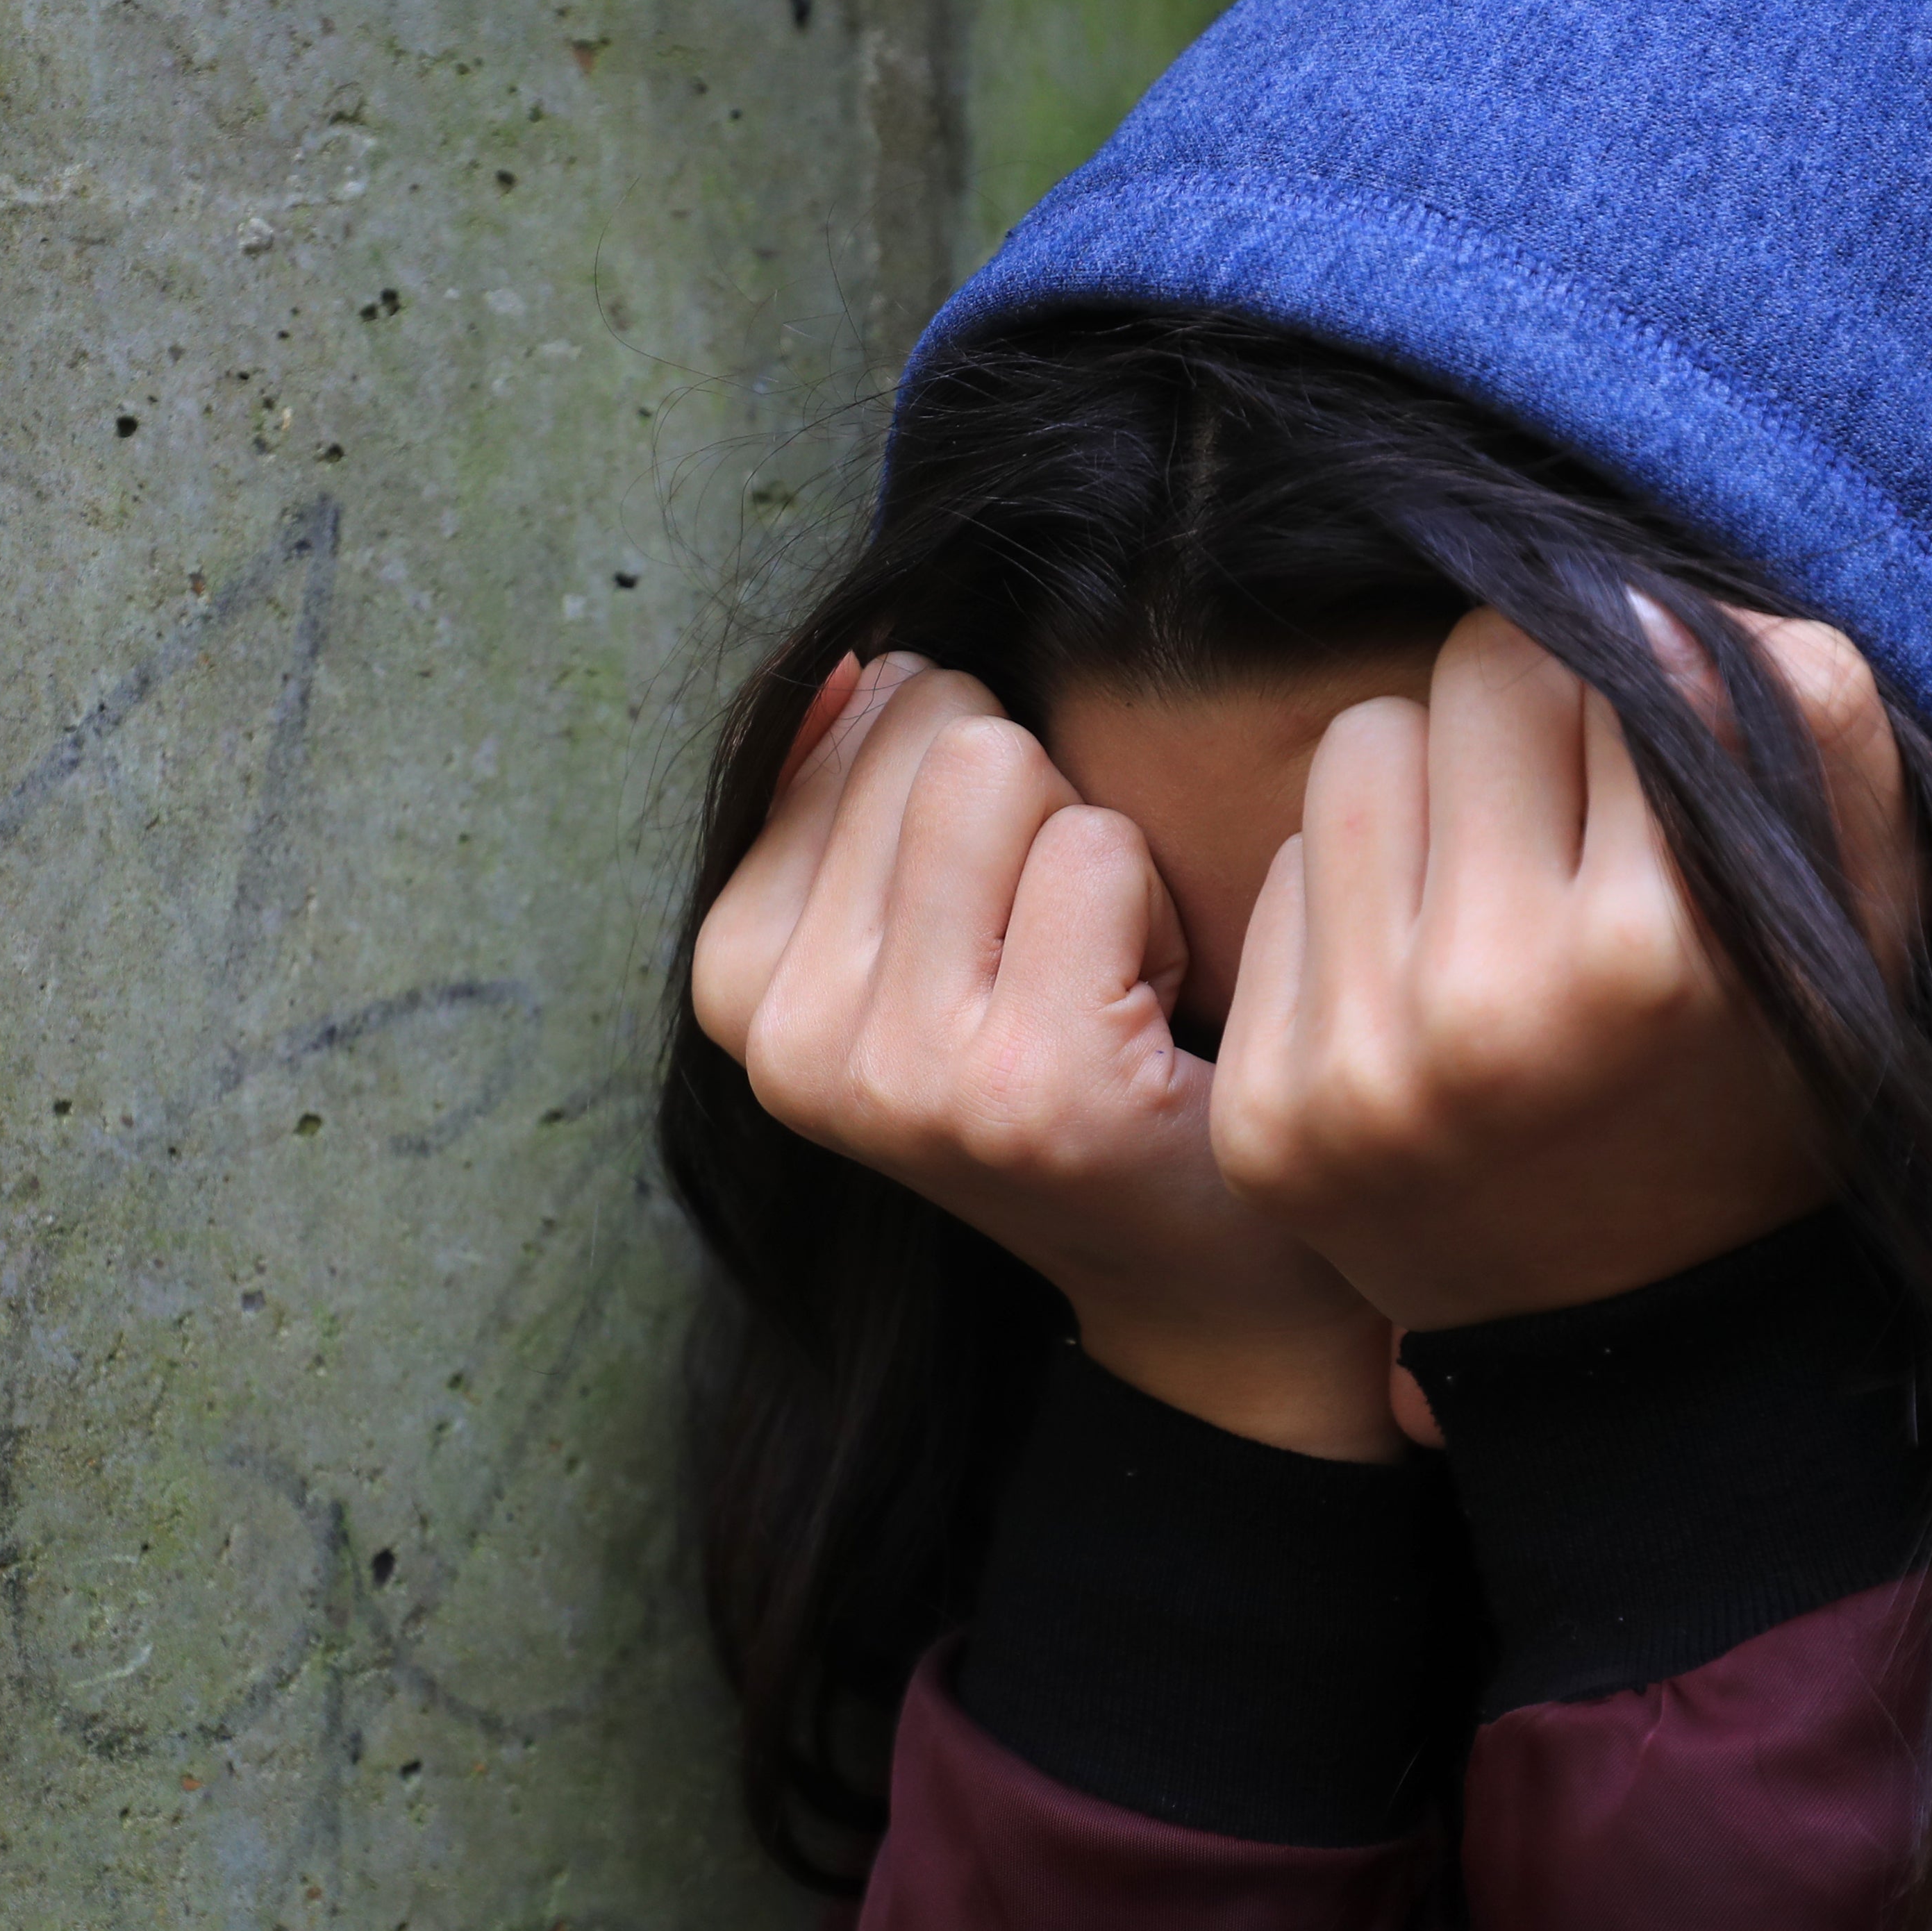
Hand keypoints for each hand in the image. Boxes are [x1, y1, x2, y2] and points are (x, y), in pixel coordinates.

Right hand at [693, 654, 1399, 1461]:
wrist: (1197, 1271)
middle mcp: (792, 1040)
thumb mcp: (919, 929)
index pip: (870, 710)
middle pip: (942, 735)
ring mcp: (902, 1073)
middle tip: (1060, 961)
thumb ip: (863, 789)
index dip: (974, 797)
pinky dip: (1159, 914)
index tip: (993, 930)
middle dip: (1034, 816)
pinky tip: (1148, 1028)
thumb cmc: (1065, 1062)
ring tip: (1099, 987)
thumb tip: (868, 659)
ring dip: (1094, 860)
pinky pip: (1098, 851)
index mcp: (734, 981)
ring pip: (1011, 775)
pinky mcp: (1027, 1086)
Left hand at [1211, 606, 1914, 1333]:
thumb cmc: (1769, 1096)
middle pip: (1472, 675)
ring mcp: (1360, 1067)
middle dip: (1532, 722)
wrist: (1647, 1346)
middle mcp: (1492, 1009)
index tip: (1663, 762)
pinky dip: (1351, 905)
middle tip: (1579, 821)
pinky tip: (1422, 992)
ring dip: (1429, 794)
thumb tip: (1657, 605)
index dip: (1644, 685)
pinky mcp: (1265, 1111)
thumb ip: (1816, 737)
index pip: (1607, 652)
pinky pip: (1281, 877)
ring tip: (1497, 898)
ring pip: (1356, 749)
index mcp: (1658, 956)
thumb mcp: (1860, 928)